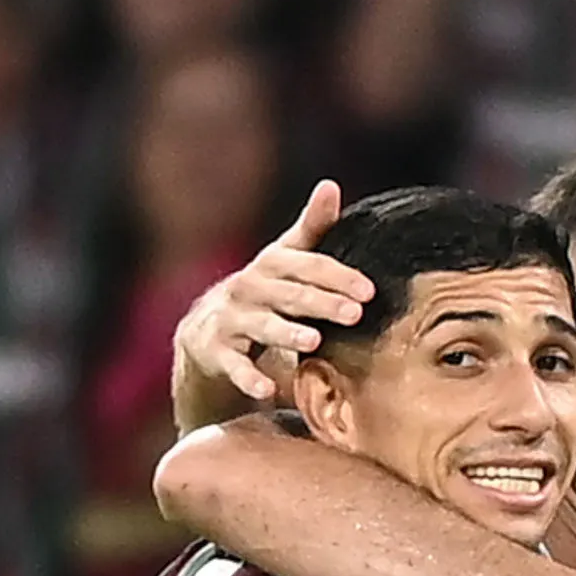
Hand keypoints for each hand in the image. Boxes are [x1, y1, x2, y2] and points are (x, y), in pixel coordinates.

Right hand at [176, 182, 370, 407]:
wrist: (207, 330)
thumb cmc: (264, 291)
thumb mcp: (285, 259)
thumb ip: (312, 227)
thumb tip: (330, 185)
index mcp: (271, 265)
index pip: (307, 265)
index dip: (338, 276)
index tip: (369, 290)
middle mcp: (249, 288)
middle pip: (289, 295)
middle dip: (322, 303)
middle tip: (355, 314)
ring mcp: (231, 319)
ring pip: (261, 325)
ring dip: (287, 332)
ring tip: (314, 340)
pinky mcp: (216, 351)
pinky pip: (233, 365)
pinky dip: (248, 378)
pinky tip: (266, 390)